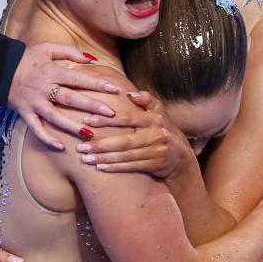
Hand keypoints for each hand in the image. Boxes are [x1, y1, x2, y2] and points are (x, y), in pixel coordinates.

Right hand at [8, 43, 119, 149]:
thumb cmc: (27, 58)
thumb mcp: (48, 48)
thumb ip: (70, 51)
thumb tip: (92, 60)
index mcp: (52, 71)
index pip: (78, 78)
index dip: (97, 83)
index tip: (115, 89)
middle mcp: (44, 88)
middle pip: (70, 98)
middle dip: (91, 106)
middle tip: (111, 114)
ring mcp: (34, 102)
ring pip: (55, 117)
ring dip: (72, 126)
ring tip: (90, 134)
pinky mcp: (25, 113)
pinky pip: (36, 128)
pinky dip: (47, 138)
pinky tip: (61, 147)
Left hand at [75, 92, 192, 178]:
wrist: (181, 157)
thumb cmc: (163, 130)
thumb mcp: (159, 112)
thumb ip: (146, 100)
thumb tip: (129, 93)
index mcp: (154, 119)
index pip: (127, 118)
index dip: (106, 120)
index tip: (86, 120)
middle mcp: (156, 135)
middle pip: (124, 140)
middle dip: (101, 145)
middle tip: (81, 147)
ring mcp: (157, 151)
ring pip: (126, 155)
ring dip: (104, 158)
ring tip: (86, 159)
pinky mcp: (156, 165)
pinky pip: (132, 167)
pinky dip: (116, 168)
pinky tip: (101, 167)